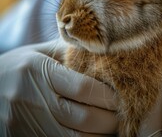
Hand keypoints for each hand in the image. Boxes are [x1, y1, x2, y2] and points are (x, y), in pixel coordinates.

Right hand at [0, 41, 117, 136]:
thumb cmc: (22, 64)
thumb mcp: (43, 51)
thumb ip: (70, 53)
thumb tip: (103, 57)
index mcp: (37, 70)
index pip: (82, 88)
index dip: (106, 95)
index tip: (119, 96)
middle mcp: (29, 98)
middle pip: (82, 118)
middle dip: (109, 119)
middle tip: (121, 113)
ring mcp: (23, 124)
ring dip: (99, 135)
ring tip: (111, 125)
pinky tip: (92, 134)